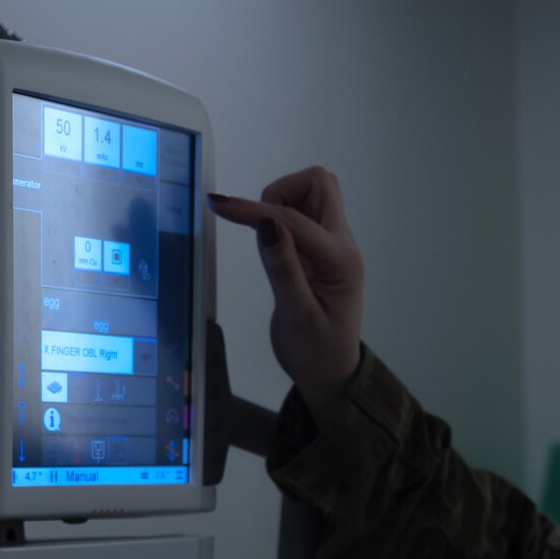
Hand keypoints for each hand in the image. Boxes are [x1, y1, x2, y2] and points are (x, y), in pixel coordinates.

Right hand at [206, 167, 363, 422]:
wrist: (332, 374)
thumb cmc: (314, 353)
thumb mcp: (296, 316)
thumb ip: (282, 269)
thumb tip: (267, 224)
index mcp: (340, 260)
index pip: (294, 218)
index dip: (254, 210)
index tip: (217, 206)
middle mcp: (343, 245)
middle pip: (320, 184)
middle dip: (282, 192)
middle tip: (259, 228)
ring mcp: (335, 246)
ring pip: (313, 194)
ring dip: (284, 202)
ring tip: (266, 242)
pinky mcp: (322, 251)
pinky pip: (305, 214)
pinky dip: (284, 216)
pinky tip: (272, 245)